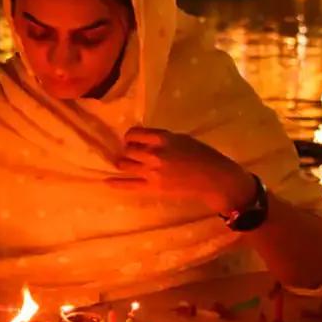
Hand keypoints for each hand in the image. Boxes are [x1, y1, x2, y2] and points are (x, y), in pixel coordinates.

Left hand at [109, 126, 255, 214]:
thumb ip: (161, 138)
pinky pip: (129, 185)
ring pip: (125, 164)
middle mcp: (153, 153)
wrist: (214, 178)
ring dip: (124, 163)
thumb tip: (144, 140)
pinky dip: (116, 183)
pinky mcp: (153, 187)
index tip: (132, 139)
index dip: (131, 136)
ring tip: (124, 163)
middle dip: (128, 150)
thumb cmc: (203, 155)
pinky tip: (107, 182)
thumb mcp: (181, 138)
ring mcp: (151, 171)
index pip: (134, 133)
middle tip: (132, 153)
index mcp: (162, 138)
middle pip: (128, 149)